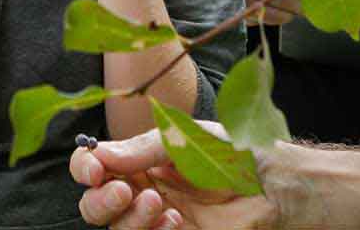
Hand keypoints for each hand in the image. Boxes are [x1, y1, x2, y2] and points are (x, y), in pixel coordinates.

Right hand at [72, 130, 280, 229]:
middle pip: (94, 205)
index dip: (84, 168)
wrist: (275, 186)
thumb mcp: (186, 139)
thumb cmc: (235, 153)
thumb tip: (100, 155)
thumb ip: (143, 149)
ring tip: (161, 205)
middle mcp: (142, 190)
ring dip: (130, 219)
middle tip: (125, 192)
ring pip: (117, 229)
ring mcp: (158, 219)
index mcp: (139, 161)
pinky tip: (175, 221)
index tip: (94, 169)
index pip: (94, 166)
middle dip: (101, 201)